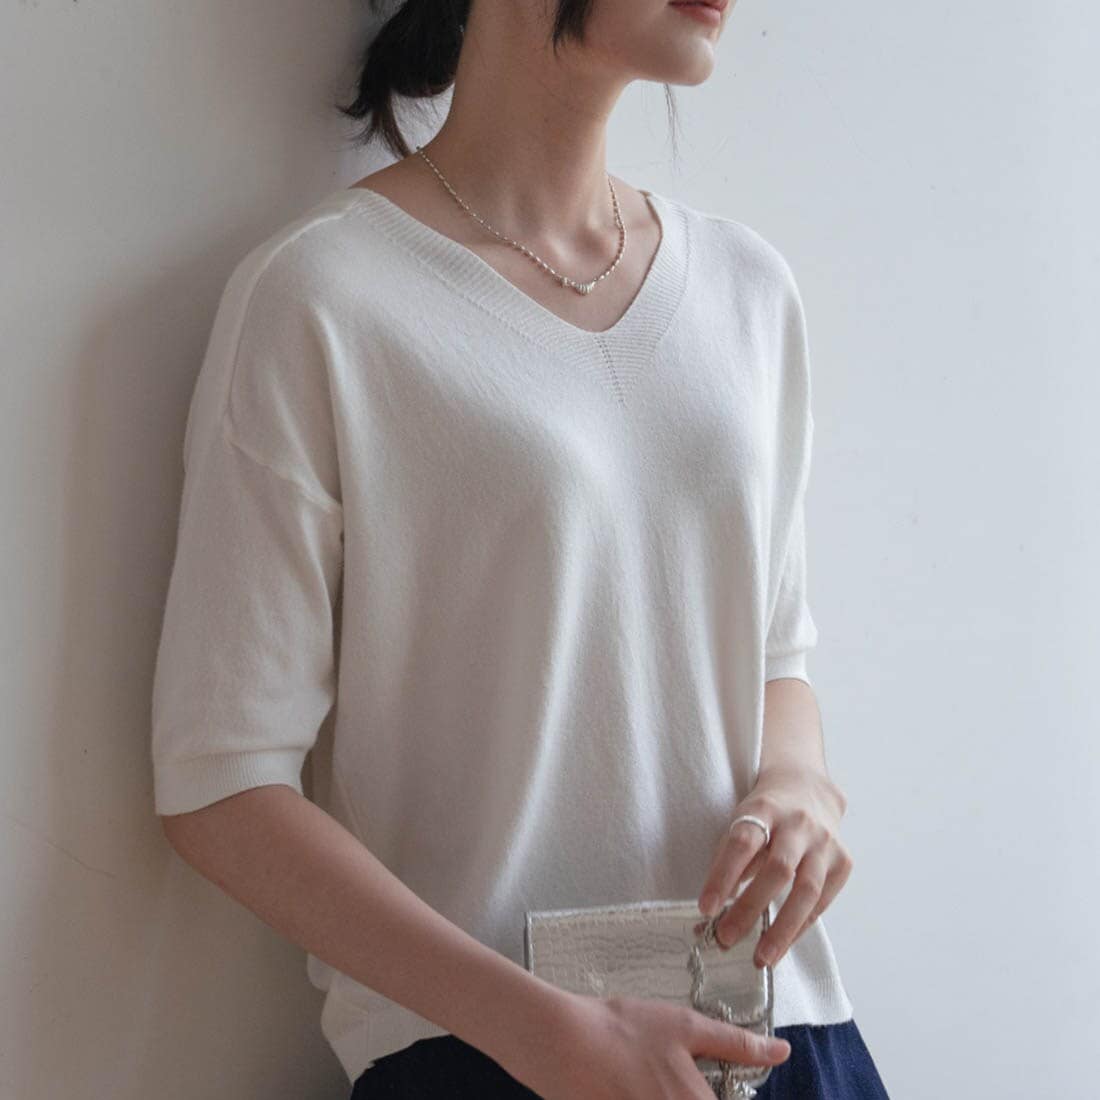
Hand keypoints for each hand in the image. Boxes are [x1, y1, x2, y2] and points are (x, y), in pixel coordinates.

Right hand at [506, 990, 790, 1099]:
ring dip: (667, 1093)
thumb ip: (736, 1044)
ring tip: (647, 1077)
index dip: (725, 1095)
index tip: (708, 1082)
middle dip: (696, 1092)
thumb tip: (781, 1052)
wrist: (563, 1043)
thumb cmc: (625, 1031)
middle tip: (666, 1071)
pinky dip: (642, 1096)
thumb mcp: (685, 1026)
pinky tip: (632, 1086)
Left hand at [696, 763, 852, 968]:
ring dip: (782, 929)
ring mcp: (825, 843)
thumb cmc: (765, 815)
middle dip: (751, 908)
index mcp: (765, 809)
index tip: (706, 908)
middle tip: (726, 939)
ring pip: (806, 891)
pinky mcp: (843, 862)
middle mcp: (799, 824)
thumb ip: (728, 861)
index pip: (742, 843)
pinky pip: (822, 901)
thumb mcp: (741, 823)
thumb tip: (710, 913)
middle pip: (777, 870)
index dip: (723, 876)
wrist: (808, 791)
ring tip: (762, 957)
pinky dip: (800, 926)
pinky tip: (783, 944)